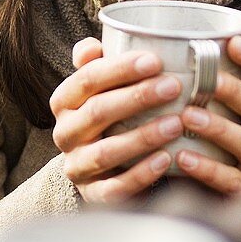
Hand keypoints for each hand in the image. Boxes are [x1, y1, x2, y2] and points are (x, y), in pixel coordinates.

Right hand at [50, 38, 183, 203]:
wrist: (105, 167)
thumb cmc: (111, 114)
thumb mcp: (102, 87)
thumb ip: (97, 64)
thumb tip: (92, 47)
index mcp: (64, 101)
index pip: (88, 79)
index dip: (120, 68)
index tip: (155, 60)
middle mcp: (65, 133)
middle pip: (97, 111)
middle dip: (137, 97)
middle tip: (174, 86)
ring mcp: (77, 166)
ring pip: (106, 151)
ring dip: (143, 135)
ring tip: (176, 123)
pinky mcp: (93, 194)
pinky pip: (115, 187)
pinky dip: (141, 173)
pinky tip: (166, 159)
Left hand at [174, 35, 240, 194]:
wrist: (193, 191)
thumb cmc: (191, 138)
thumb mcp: (192, 106)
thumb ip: (181, 82)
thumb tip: (135, 45)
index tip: (233, 43)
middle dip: (233, 91)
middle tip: (206, 80)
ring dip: (219, 127)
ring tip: (188, 116)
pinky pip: (231, 180)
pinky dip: (207, 168)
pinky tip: (183, 158)